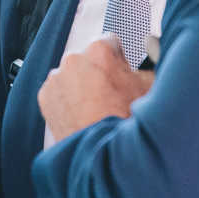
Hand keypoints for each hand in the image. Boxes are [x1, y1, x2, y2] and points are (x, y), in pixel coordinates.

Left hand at [38, 35, 155, 141]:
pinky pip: (58, 91)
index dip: (118, 60)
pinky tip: (82, 114)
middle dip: (98, 72)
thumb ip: (152, 59)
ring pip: (72, 74)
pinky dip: (67, 99)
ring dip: (81, 85)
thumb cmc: (126, 122)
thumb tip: (153, 46)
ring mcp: (56, 78)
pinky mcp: (45, 97)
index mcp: (99, 50)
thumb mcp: (150, 86)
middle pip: (88, 58)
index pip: (110, 42)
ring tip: (95, 108)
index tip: (120, 73)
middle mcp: (73, 59)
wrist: (104, 155)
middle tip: (110, 95)